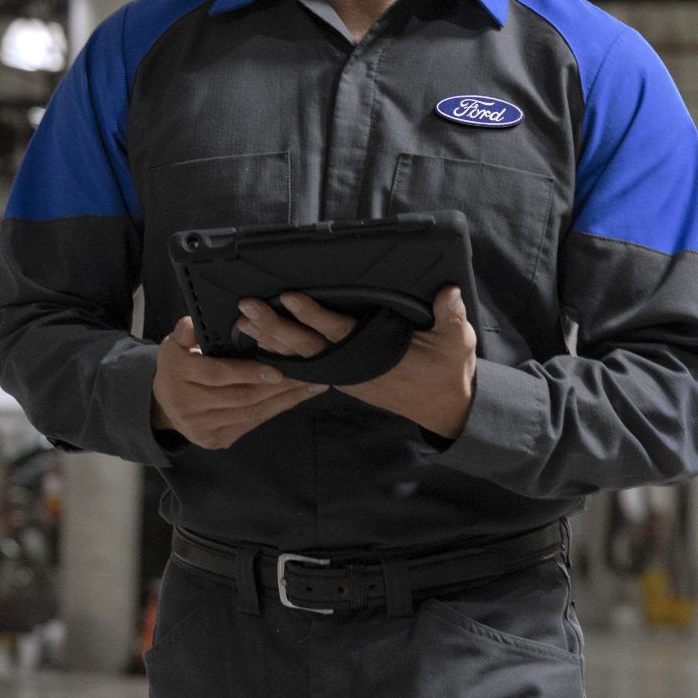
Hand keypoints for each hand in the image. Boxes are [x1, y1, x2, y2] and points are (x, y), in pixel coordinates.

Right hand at [150, 316, 325, 450]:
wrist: (167, 404)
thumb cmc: (179, 366)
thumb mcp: (175, 343)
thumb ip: (186, 332)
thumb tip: (192, 324)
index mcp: (177, 375)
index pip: (218, 374)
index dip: (249, 372)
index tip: (277, 370)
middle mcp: (187, 405)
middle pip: (239, 396)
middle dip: (276, 387)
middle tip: (305, 374)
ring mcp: (201, 427)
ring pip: (250, 412)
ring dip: (282, 400)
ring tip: (307, 386)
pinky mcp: (214, 440)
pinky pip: (251, 424)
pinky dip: (274, 411)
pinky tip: (292, 400)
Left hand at [236, 288, 478, 439]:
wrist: (443, 405)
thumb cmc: (447, 370)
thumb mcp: (456, 342)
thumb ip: (449, 316)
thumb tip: (448, 292)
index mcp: (373, 354)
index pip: (337, 331)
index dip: (312, 314)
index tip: (289, 298)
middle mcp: (351, 365)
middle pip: (305, 344)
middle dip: (274, 324)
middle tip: (247, 306)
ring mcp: (343, 373)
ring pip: (299, 355)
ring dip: (270, 338)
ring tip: (242, 321)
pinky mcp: (340, 374)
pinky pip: (304, 363)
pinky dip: (281, 352)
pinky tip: (260, 341)